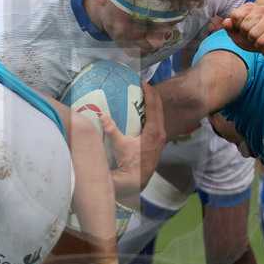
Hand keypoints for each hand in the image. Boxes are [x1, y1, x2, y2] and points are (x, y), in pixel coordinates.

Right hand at [105, 81, 165, 198]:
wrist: (136, 182)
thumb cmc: (130, 164)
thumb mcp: (120, 146)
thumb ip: (112, 130)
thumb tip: (102, 116)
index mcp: (155, 131)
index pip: (154, 105)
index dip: (149, 91)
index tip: (143, 82)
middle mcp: (161, 134)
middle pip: (160, 108)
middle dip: (152, 95)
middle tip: (143, 86)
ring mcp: (160, 139)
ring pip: (159, 116)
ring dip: (153, 105)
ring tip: (143, 97)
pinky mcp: (157, 144)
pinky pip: (156, 123)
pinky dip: (151, 115)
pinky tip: (142, 115)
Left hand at [222, 3, 263, 57]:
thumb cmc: (250, 37)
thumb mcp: (236, 32)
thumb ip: (229, 27)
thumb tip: (225, 22)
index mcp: (249, 7)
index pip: (235, 16)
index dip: (236, 27)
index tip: (242, 29)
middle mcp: (261, 9)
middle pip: (243, 26)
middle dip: (245, 35)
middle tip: (251, 35)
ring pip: (252, 34)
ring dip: (252, 41)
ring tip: (257, 38)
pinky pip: (260, 41)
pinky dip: (259, 46)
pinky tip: (263, 43)